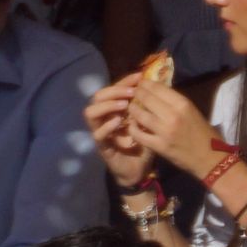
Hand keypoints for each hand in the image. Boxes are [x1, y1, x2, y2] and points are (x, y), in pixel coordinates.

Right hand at [83, 74, 156, 189]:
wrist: (140, 170)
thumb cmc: (143, 145)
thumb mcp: (146, 122)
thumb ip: (146, 107)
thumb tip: (155, 85)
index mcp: (114, 110)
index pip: (113, 89)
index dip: (124, 81)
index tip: (140, 76)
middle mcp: (104, 119)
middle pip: (97, 97)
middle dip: (114, 90)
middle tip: (131, 92)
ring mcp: (100, 132)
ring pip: (90, 113)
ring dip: (107, 106)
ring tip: (124, 105)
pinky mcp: (102, 147)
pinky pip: (98, 134)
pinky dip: (108, 126)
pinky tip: (120, 122)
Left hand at [126, 80, 223, 177]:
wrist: (209, 158)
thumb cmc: (203, 133)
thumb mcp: (191, 111)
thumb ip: (174, 101)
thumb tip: (157, 91)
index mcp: (183, 104)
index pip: (157, 87)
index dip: (145, 83)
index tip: (141, 84)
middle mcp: (172, 115)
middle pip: (146, 98)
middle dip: (136, 94)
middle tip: (132, 94)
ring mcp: (164, 131)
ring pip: (139, 114)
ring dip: (132, 109)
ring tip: (131, 108)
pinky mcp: (159, 146)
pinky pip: (138, 134)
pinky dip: (132, 128)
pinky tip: (132, 125)